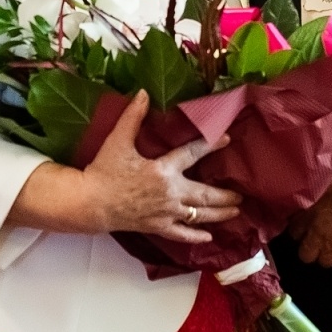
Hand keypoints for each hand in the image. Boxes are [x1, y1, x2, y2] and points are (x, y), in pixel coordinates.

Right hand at [79, 91, 240, 242]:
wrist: (90, 203)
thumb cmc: (104, 171)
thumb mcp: (118, 140)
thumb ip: (133, 117)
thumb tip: (143, 93)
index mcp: (163, 170)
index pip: (192, 153)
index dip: (210, 144)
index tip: (226, 139)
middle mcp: (170, 193)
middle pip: (205, 194)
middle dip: (225, 195)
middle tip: (241, 195)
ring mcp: (165, 213)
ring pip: (198, 215)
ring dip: (219, 214)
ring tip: (235, 212)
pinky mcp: (157, 226)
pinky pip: (180, 234)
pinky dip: (195, 237)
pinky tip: (208, 238)